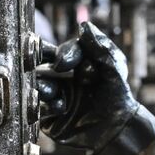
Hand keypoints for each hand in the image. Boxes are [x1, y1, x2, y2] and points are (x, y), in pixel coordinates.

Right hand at [34, 22, 154, 154]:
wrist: (118, 128)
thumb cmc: (117, 95)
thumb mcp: (113, 67)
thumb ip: (100, 46)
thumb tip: (84, 26)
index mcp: (73, 63)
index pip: (60, 51)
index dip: (62, 55)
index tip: (65, 64)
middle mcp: (59, 78)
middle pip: (40, 65)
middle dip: (39, 66)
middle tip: (45, 69)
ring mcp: (53, 96)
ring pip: (37, 87)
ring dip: (43, 87)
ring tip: (51, 91)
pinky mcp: (49, 116)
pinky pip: (39, 109)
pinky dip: (46, 106)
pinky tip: (60, 107)